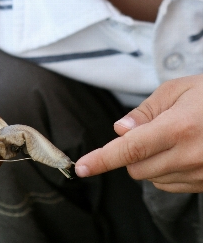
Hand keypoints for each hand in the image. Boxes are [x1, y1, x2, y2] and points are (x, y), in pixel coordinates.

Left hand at [75, 75, 202, 192]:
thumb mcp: (178, 90)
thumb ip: (145, 111)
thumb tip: (120, 130)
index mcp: (179, 127)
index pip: (131, 149)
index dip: (103, 159)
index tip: (82, 167)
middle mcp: (189, 155)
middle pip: (137, 169)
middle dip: (130, 154)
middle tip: (145, 132)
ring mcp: (200, 173)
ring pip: (153, 179)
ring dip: (149, 162)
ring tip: (171, 138)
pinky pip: (171, 185)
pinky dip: (165, 170)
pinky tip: (179, 151)